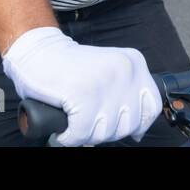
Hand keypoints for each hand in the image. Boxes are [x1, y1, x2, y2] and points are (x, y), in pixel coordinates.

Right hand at [2, 27, 159, 146]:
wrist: (38, 52)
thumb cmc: (71, 69)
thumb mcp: (110, 73)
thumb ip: (128, 94)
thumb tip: (139, 132)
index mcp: (134, 63)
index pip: (152, 106)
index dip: (136, 124)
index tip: (116, 123)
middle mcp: (123, 70)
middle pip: (127, 125)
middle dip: (106, 130)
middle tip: (88, 119)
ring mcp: (103, 82)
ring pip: (104, 132)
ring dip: (86, 133)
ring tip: (75, 118)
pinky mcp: (81, 94)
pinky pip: (81, 134)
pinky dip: (68, 137)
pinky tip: (64, 127)